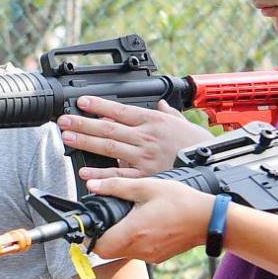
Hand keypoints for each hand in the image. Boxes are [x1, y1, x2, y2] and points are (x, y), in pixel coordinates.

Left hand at [58, 97, 212, 178]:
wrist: (213, 165)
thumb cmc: (198, 144)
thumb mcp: (184, 122)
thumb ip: (168, 113)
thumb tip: (160, 104)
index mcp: (153, 121)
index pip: (120, 110)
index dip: (99, 106)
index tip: (81, 102)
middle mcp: (146, 137)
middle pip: (108, 128)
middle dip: (83, 124)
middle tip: (64, 122)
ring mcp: (144, 156)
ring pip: (109, 148)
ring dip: (86, 143)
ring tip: (68, 139)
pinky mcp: (145, 176)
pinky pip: (119, 175)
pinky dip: (101, 175)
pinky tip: (85, 173)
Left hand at [85, 176, 213, 262]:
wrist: (209, 219)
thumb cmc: (181, 202)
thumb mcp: (146, 187)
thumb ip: (116, 186)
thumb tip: (93, 185)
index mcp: (132, 232)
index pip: (98, 246)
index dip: (91, 237)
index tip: (93, 225)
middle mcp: (139, 248)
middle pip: (108, 252)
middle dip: (103, 238)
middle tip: (107, 221)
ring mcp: (149, 255)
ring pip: (122, 253)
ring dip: (119, 240)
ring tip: (128, 220)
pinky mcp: (158, 257)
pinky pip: (138, 253)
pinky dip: (135, 243)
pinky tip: (145, 227)